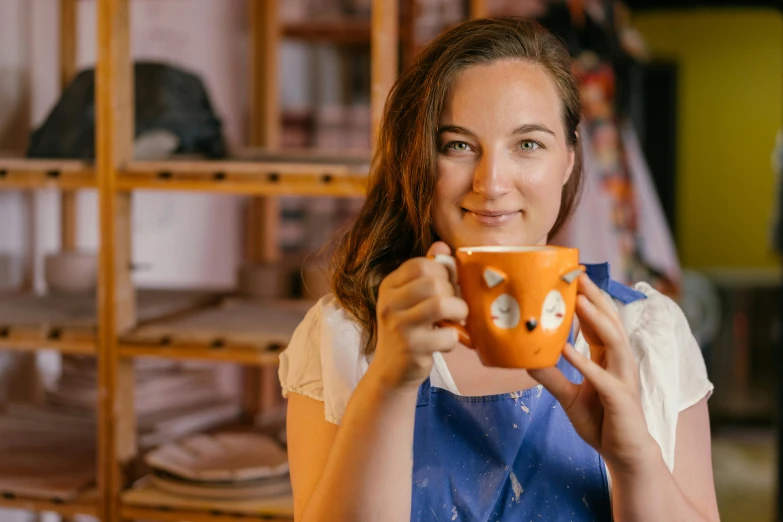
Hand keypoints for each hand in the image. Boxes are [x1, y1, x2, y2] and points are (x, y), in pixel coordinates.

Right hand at [370, 242, 467, 390]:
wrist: (391, 371)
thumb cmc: (408, 330)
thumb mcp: (410, 299)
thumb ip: (427, 272)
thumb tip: (442, 246)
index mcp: (389, 286)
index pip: (421, 263)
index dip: (443, 271)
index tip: (448, 286)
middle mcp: (389, 303)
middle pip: (433, 283)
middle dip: (453, 293)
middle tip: (455, 306)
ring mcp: (398, 326)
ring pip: (441, 304)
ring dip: (458, 312)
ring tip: (457, 320)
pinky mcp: (411, 348)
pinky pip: (447, 335)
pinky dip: (453, 339)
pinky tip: (445, 342)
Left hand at [529, 274, 657, 472]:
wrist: (623, 454)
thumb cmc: (601, 421)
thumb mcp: (568, 395)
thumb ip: (551, 376)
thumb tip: (525, 358)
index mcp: (608, 358)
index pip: (598, 322)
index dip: (587, 299)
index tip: (571, 277)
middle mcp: (619, 362)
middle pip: (609, 321)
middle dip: (595, 296)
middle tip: (578, 274)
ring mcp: (623, 378)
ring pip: (614, 340)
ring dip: (596, 319)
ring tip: (579, 300)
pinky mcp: (620, 397)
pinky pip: (601, 376)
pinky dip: (584, 361)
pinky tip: (567, 350)